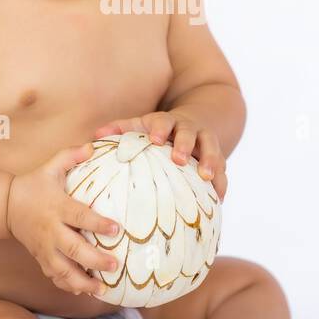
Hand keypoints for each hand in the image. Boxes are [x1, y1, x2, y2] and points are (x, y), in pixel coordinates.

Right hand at [6, 142, 124, 296]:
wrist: (6, 206)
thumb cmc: (35, 185)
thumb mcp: (50, 166)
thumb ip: (70, 156)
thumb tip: (92, 146)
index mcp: (57, 207)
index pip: (80, 216)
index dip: (98, 224)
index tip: (117, 229)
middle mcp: (51, 230)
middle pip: (73, 249)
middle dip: (94, 259)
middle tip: (115, 265)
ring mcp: (44, 247)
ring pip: (62, 269)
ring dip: (81, 281)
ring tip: (101, 289)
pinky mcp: (40, 258)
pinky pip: (53, 275)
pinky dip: (66, 285)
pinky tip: (82, 292)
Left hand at [93, 111, 227, 200]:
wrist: (197, 120)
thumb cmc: (159, 129)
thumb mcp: (141, 124)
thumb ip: (120, 130)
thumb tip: (95, 137)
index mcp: (167, 122)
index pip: (163, 121)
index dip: (159, 129)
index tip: (153, 139)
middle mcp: (189, 128)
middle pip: (189, 133)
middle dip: (184, 144)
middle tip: (178, 159)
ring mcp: (206, 141)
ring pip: (212, 147)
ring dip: (211, 160)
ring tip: (207, 177)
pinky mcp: (218, 156)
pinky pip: (223, 168)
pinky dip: (222, 182)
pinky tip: (218, 198)